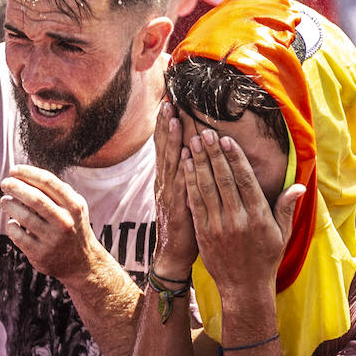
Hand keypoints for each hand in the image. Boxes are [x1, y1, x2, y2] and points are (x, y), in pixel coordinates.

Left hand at [0, 165, 97, 281]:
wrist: (81, 262)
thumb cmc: (72, 226)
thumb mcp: (74, 207)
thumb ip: (57, 191)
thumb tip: (26, 174)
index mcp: (74, 206)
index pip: (48, 182)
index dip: (28, 173)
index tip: (14, 170)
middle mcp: (64, 222)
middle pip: (34, 198)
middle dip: (15, 187)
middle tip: (5, 183)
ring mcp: (52, 239)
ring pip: (23, 216)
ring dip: (9, 205)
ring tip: (5, 201)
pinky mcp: (39, 254)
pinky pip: (16, 234)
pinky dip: (11, 225)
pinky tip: (13, 222)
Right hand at [151, 100, 197, 278]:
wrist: (173, 255)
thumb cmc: (183, 225)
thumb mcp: (182, 195)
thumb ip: (186, 175)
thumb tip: (193, 152)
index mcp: (167, 179)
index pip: (165, 146)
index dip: (164, 124)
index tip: (168, 102)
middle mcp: (164, 183)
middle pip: (163, 148)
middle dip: (164, 123)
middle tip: (168, 100)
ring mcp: (168, 195)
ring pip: (169, 162)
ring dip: (170, 139)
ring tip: (172, 117)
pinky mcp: (176, 208)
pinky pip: (179, 184)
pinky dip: (181, 168)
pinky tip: (185, 154)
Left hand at [183, 128, 302, 293]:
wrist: (244, 288)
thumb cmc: (266, 258)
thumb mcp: (282, 234)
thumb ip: (286, 208)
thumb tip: (299, 186)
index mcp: (258, 217)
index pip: (245, 180)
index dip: (235, 158)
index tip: (227, 139)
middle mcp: (237, 219)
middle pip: (223, 180)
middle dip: (213, 154)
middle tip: (205, 132)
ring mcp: (218, 226)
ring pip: (206, 188)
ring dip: (199, 163)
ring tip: (193, 142)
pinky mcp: (203, 233)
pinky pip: (195, 203)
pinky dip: (190, 183)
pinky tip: (186, 167)